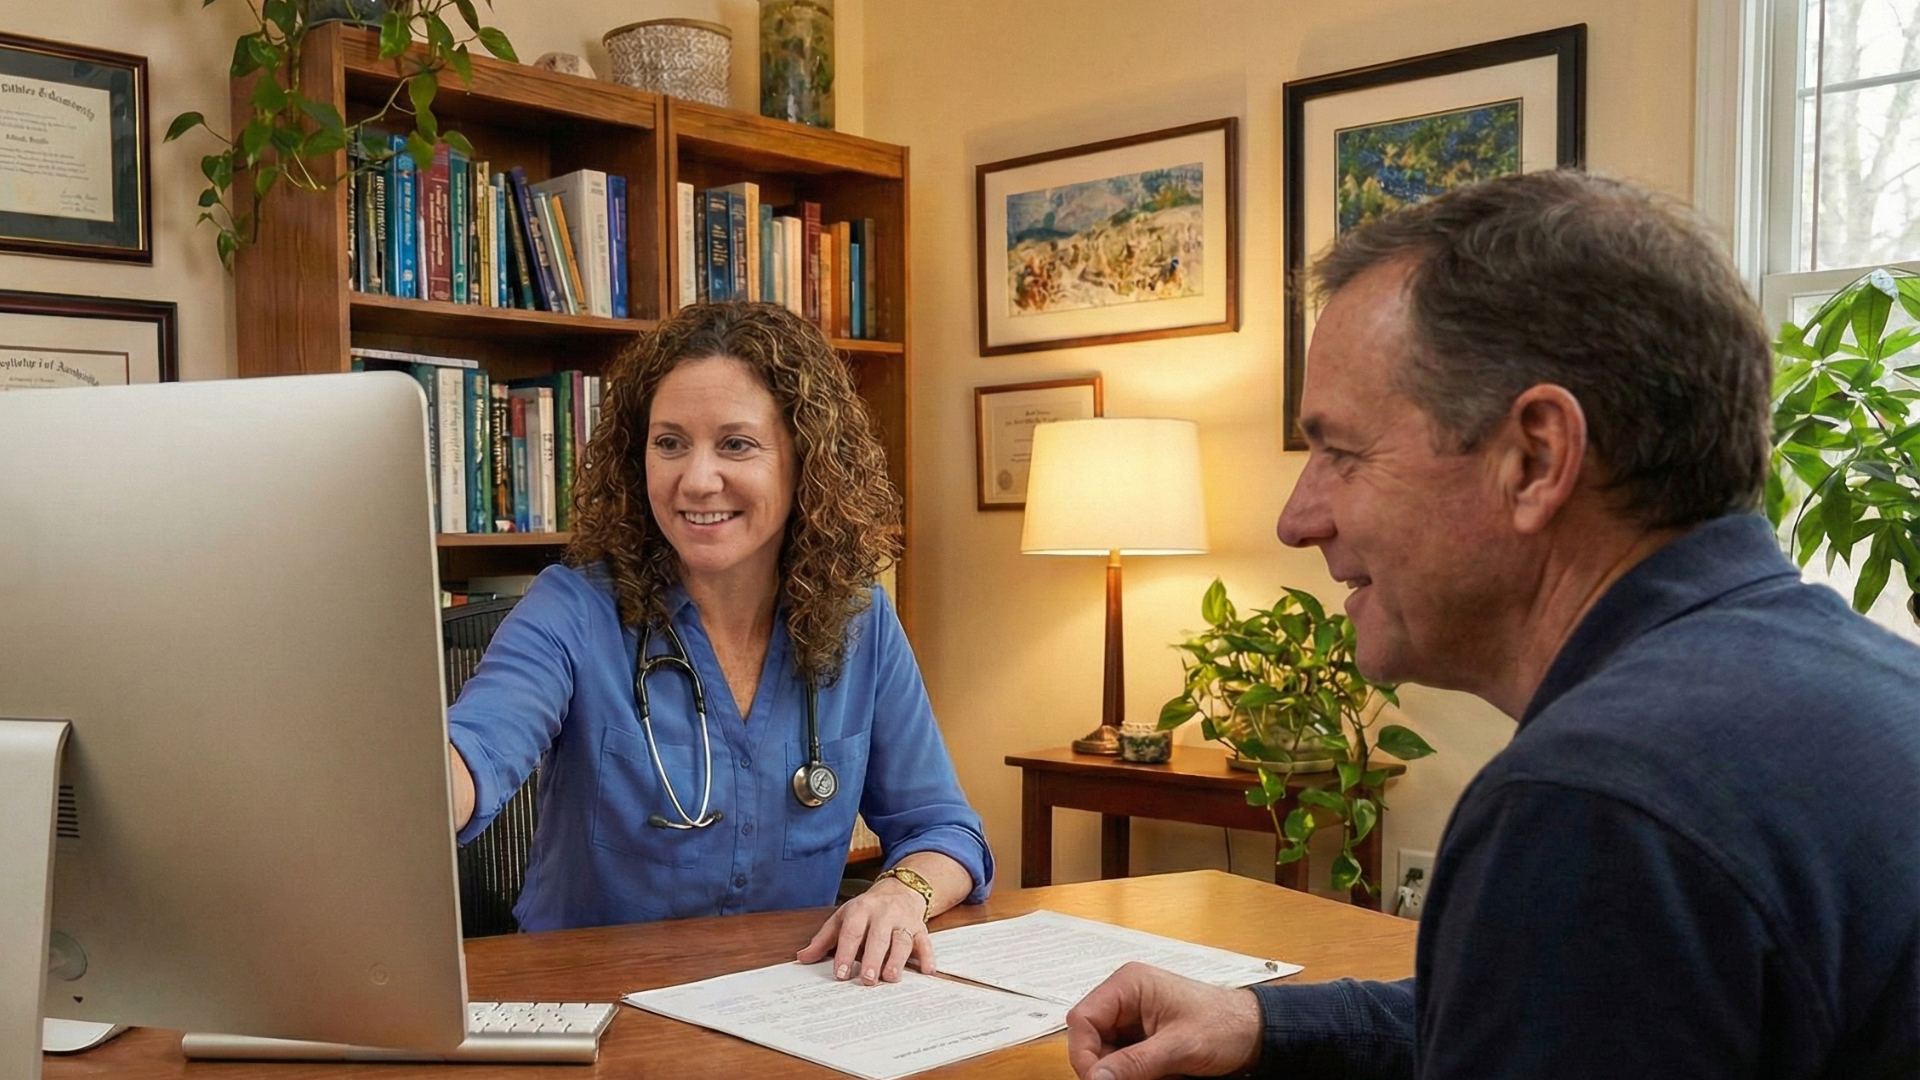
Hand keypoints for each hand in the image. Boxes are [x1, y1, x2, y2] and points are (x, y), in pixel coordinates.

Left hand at [794, 878, 933, 984]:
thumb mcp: (843, 918)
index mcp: (861, 910)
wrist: (900, 889)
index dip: (846, 953)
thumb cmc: (867, 910)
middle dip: (874, 958)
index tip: (841, 973)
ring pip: (902, 940)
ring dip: (898, 959)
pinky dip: (928, 957)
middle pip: (879, 937)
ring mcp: (904, 921)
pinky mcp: (920, 928)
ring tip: (891, 977)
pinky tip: (927, 971)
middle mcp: (883, 914)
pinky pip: (926, 942)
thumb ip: (824, 940)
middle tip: (868, 979)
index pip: (852, 932)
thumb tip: (802, 958)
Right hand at [1066, 962, 1262, 1079]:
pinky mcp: (1144, 1036)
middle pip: (1092, 1038)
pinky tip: (1161, 1074)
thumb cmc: (1225, 1025)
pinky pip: (1125, 1060)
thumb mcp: (1178, 1047)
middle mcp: (1126, 998)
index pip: (1083, 1019)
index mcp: (1129, 985)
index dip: (1084, 1053)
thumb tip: (1096, 1078)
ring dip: (1123, 1072)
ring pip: (1107, 1053)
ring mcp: (1134, 1017)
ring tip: (1159, 1075)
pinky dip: (1135, 1074)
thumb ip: (1134, 1063)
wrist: (1255, 1033)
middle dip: (1106, 1067)